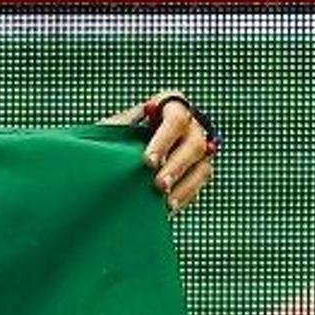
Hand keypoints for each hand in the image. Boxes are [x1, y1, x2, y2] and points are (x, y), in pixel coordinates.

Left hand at [112, 90, 217, 212]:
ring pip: (202, 165)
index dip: (165, 139)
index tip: (147, 162)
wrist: (113, 163)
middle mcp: (189, 126)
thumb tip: (124, 127)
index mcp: (169, 107)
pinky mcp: (197, 171)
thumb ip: (121, 126)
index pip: (177, 117)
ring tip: (165, 203)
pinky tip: (168, 208)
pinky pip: (198, 184)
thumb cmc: (113, 138)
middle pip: (194, 143)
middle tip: (158, 185)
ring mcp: (197, 150)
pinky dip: (185, 195)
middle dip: (176, 166)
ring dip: (185, 185)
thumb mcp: (113, 129)